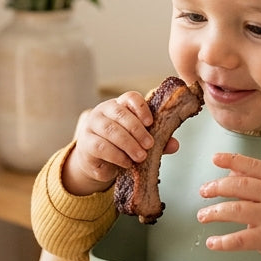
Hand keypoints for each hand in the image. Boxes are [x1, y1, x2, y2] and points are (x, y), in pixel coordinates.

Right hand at [61, 91, 177, 195]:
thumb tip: (174, 145)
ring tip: (140, 156)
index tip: (150, 122)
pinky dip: (117, 155)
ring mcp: (92, 125)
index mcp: (120, 105)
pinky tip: (126, 162)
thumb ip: (157, 141)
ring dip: (128, 144)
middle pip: (120, 113)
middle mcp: (104, 111)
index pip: (130, 98)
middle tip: (149, 145)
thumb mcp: (140, 142)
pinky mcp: (86, 142)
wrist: (96, 162)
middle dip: (137, 130)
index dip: (141, 108)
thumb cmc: (121, 146)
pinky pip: (101, 146)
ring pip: (111, 130)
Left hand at [196, 152, 260, 260]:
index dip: (233, 160)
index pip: (254, 166)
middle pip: (241, 186)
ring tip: (203, 216)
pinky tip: (212, 242)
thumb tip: (231, 170)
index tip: (215, 158)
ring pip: (237, 210)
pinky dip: (223, 242)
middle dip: (218, 187)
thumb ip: (258, 180)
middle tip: (204, 191)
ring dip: (215, 212)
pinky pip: (241, 239)